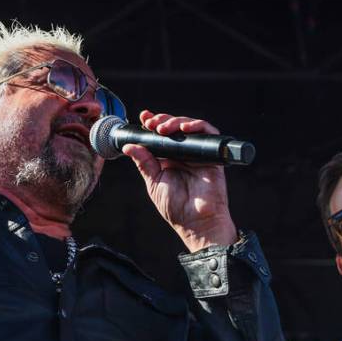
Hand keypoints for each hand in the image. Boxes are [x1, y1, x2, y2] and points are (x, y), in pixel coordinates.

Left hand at [121, 110, 237, 251]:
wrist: (196, 222)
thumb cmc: (176, 207)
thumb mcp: (154, 182)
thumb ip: (144, 163)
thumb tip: (129, 146)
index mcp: (169, 159)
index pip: (161, 136)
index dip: (153, 123)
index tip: (143, 117)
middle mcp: (183, 154)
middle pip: (175, 127)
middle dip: (162, 120)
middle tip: (151, 123)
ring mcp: (198, 153)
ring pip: (190, 126)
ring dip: (175, 121)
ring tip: (163, 127)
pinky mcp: (212, 155)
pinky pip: (208, 133)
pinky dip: (197, 125)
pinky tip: (184, 128)